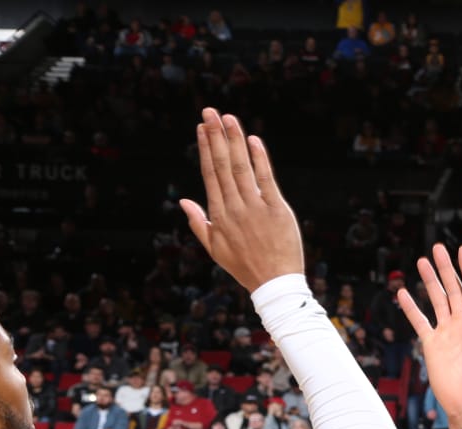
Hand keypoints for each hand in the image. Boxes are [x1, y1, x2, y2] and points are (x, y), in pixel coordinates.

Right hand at [179, 109, 303, 292]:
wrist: (275, 283)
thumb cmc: (245, 266)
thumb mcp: (215, 249)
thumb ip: (198, 223)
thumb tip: (183, 201)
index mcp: (219, 215)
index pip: (210, 174)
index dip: (206, 149)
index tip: (202, 128)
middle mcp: (235, 207)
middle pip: (223, 165)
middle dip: (216, 136)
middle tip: (210, 112)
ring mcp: (256, 208)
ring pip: (242, 168)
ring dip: (234, 141)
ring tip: (228, 118)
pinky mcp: (278, 210)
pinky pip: (267, 180)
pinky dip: (260, 160)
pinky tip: (253, 140)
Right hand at [400, 244, 461, 428]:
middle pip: (454, 289)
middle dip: (446, 269)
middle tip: (438, 248)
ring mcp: (447, 333)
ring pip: (437, 300)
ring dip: (430, 282)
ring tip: (422, 261)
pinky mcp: (432, 345)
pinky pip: (420, 322)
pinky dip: (411, 308)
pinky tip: (403, 293)